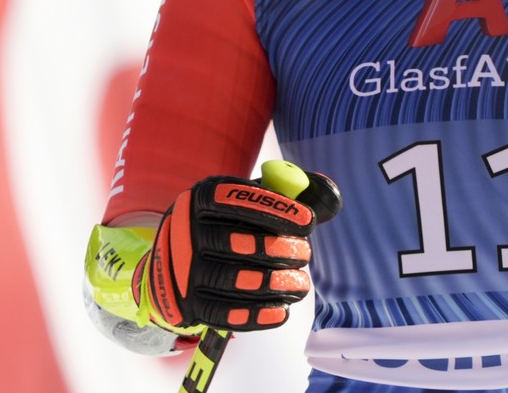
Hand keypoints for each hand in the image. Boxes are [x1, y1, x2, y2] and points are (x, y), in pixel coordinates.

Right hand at [136, 166, 341, 332]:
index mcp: (202, 198)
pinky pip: (222, 314)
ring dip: (272, 284)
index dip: (273, 210)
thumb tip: (329, 195)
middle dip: (276, 249)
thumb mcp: (247, 200)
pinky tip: (281, 311)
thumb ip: (287, 192)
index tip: (307, 223)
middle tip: (305, 253)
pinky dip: (255, 315)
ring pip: (229, 280)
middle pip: (230, 242)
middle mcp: (186, 232)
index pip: (232, 199)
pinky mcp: (188, 304)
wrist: (178, 263)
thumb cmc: (228, 224)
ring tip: (300, 284)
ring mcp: (183, 271)